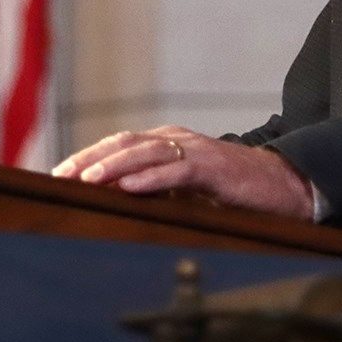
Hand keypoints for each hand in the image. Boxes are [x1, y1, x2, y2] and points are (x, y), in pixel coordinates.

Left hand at [51, 125, 315, 220]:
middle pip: (123, 144)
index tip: (59, 175)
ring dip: (112, 166)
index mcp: (166, 143)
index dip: (87, 157)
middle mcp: (176, 139)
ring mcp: (194, 150)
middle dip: (89, 159)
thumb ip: (156, 191)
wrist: (282, 185)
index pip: (118, 145)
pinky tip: (130, 188)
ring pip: (145, 153)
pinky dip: (151, 178)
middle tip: (60, 176)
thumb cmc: (231, 192)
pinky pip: (176, 170)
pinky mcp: (213, 167)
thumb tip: (116, 203)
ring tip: (86, 179)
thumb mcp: (186, 191)